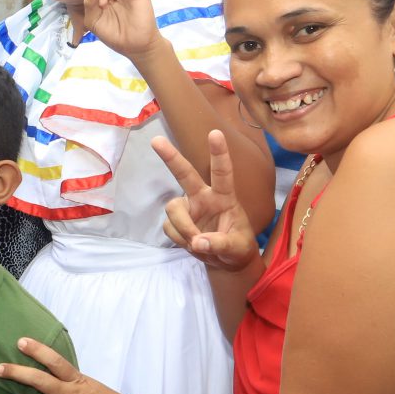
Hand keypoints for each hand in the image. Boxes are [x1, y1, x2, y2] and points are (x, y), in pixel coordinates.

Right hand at [157, 131, 262, 272]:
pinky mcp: (176, 221)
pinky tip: (191, 244)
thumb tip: (197, 242)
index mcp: (224, 197)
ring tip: (196, 243)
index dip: (219, 153)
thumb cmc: (238, 247)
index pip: (222, 173)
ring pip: (173, 208)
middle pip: (185, 173)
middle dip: (171, 157)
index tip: (215, 133)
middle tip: (156, 141)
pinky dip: (179, 238)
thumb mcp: (238, 249)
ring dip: (182, 227)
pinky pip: (169, 227)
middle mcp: (203, 197)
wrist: (226, 260)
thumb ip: (220, 244)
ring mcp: (188, 208)